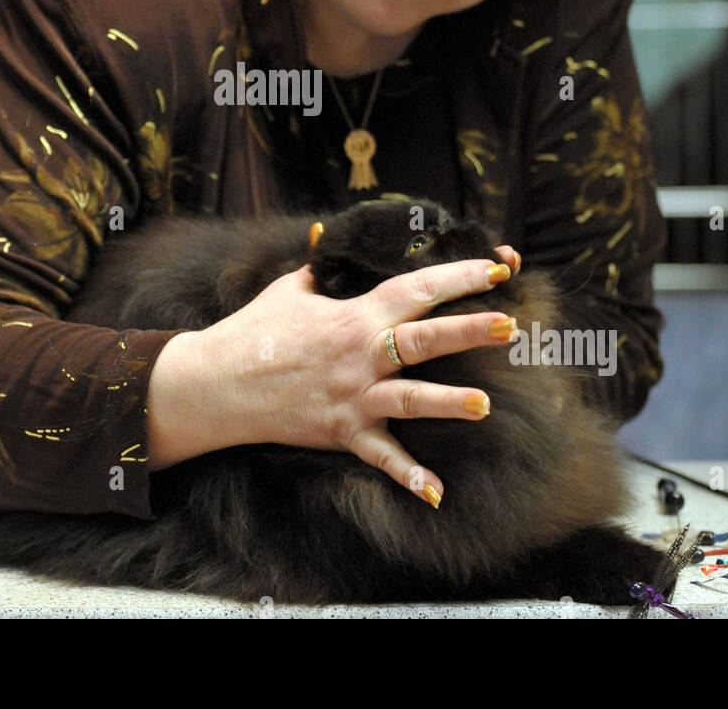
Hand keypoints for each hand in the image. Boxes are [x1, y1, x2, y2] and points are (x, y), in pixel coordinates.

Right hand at [149, 256, 520, 505]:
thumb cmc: (254, 331)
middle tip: (510, 326)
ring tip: (486, 405)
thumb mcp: (288, 289)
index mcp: (355, 315)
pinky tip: (437, 494)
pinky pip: (380, 456)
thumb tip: (325, 232)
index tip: (496, 266)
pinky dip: (408, 477)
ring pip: (410, 398)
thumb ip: (317, 263)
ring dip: (448, 402)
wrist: (217, 383)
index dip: (457, 276)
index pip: (415, 289)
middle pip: (424, 340)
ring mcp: (354, 396)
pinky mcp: (342, 432)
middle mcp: (361, 354)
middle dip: (469, 331)